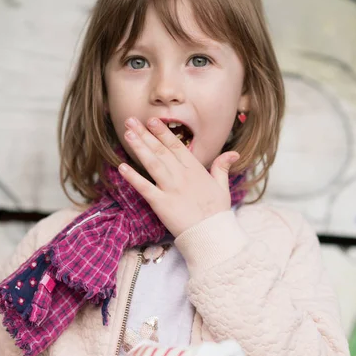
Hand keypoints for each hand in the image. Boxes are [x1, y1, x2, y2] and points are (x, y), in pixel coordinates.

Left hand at [119, 117, 238, 236]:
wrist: (212, 234)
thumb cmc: (218, 212)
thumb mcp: (223, 186)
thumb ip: (222, 167)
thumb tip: (233, 153)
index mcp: (195, 170)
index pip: (176, 147)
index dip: (163, 133)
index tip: (152, 121)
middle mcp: (182, 176)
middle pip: (161, 151)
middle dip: (145, 134)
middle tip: (131, 120)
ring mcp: (171, 189)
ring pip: (152, 164)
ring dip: (139, 148)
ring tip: (127, 134)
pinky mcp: (161, 204)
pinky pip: (145, 188)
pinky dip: (133, 178)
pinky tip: (122, 167)